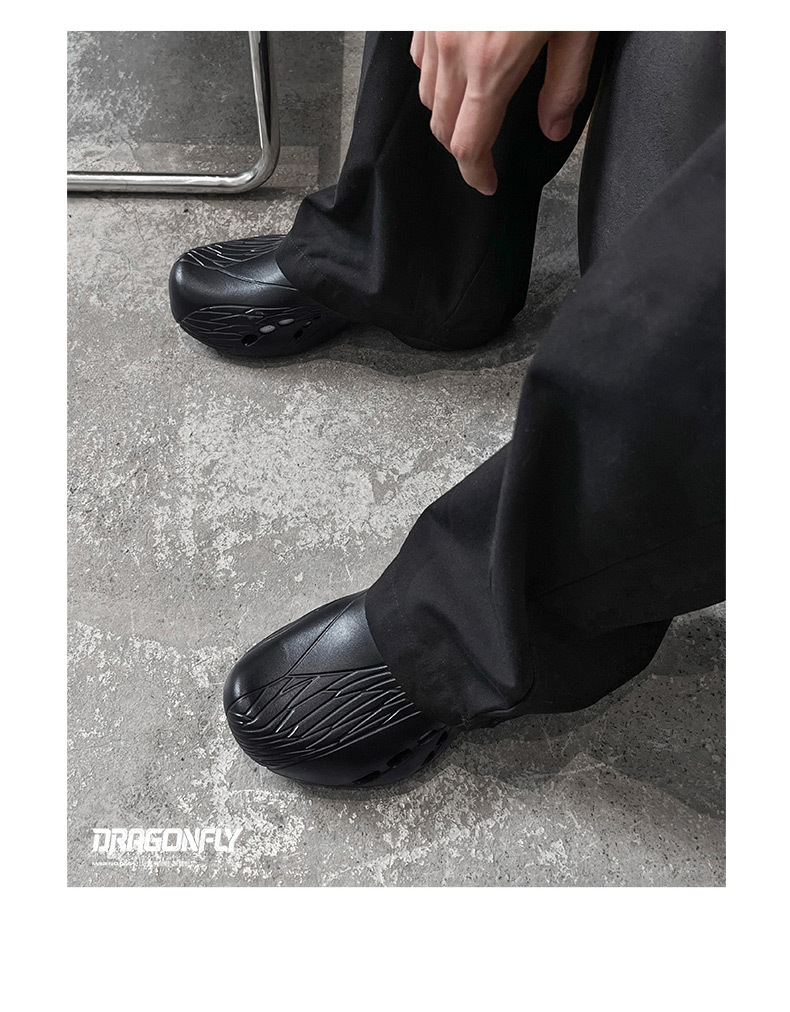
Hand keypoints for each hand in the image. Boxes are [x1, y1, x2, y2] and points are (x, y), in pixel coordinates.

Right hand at [410, 31, 597, 194]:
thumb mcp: (577, 26)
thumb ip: (566, 83)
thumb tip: (555, 127)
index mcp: (493, 61)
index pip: (469, 143)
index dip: (476, 174)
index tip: (487, 183)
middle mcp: (456, 47)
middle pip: (443, 125)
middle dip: (462, 149)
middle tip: (484, 153)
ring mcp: (436, 26)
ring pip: (427, 94)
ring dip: (447, 113)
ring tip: (472, 112)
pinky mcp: (427, 9)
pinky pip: (420, 58)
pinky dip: (435, 74)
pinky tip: (457, 70)